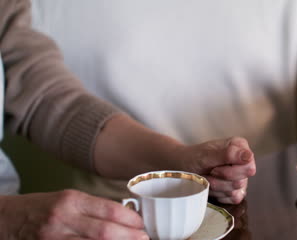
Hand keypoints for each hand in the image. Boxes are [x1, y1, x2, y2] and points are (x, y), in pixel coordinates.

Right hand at [0, 190, 148, 239]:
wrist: (7, 219)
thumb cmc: (42, 208)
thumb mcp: (68, 199)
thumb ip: (94, 208)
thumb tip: (125, 216)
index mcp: (72, 200)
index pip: (109, 210)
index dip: (131, 220)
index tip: (142, 225)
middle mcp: (64, 218)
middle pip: (105, 231)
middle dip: (129, 237)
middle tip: (144, 238)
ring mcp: (55, 238)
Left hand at [179, 137, 255, 203]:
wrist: (183, 168)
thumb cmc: (194, 158)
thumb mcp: (206, 155)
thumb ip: (227, 154)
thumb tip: (248, 155)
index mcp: (240, 146)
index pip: (248, 165)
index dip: (230, 171)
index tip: (214, 168)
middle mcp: (243, 160)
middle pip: (242, 179)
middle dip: (221, 179)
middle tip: (209, 172)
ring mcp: (242, 176)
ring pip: (237, 190)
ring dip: (217, 186)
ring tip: (207, 178)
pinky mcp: (237, 190)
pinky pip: (235, 198)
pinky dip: (220, 194)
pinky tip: (212, 187)